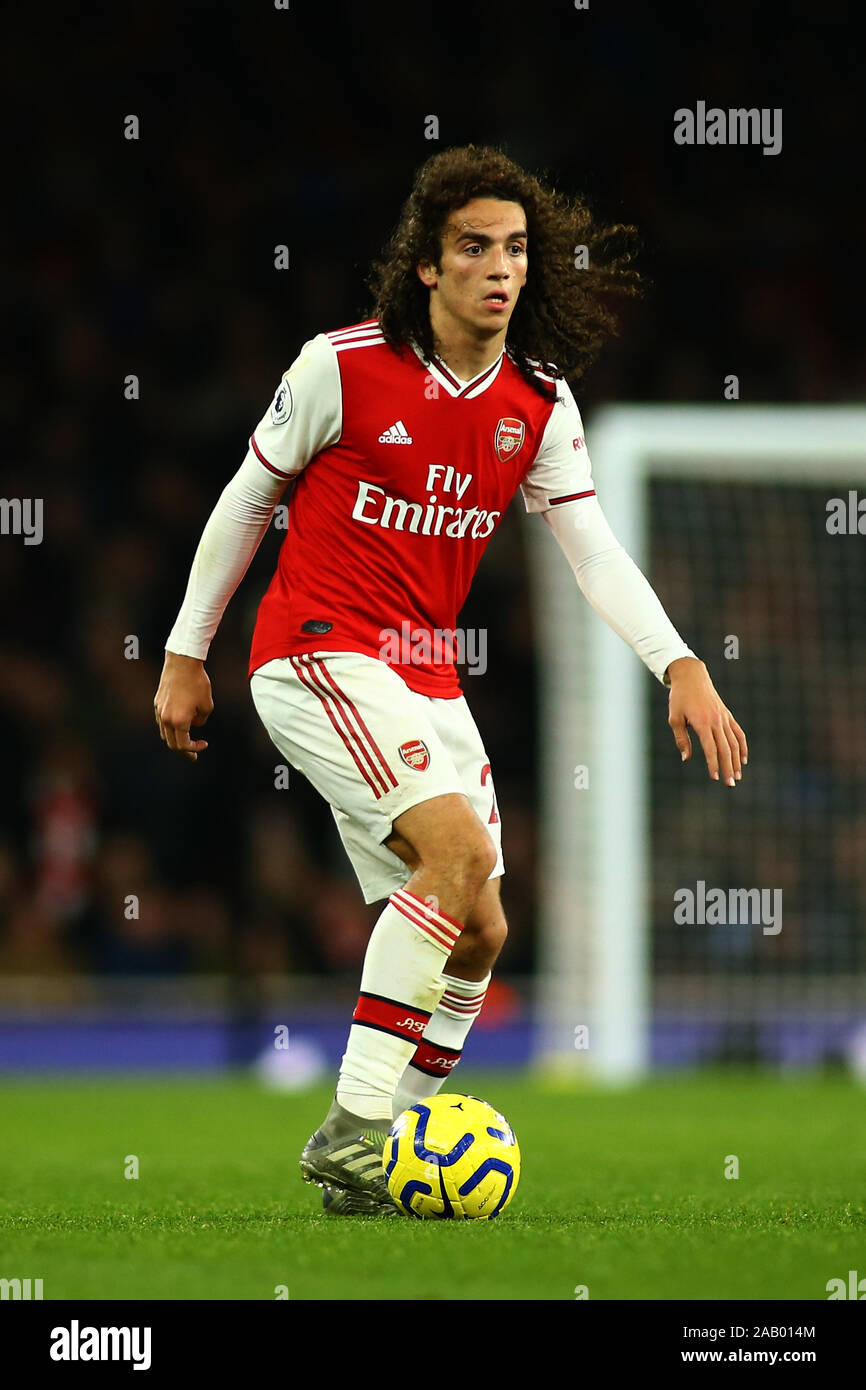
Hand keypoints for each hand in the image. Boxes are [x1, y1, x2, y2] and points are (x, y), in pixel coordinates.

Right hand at [154, 652, 213, 760]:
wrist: (182, 663)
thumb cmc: (198, 683)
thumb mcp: (207, 705)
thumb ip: (201, 720)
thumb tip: (193, 724)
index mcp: (179, 721)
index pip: (183, 745)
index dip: (194, 749)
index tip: (204, 744)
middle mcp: (166, 718)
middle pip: (171, 743)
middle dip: (184, 750)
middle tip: (193, 754)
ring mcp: (159, 710)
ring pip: (165, 733)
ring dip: (175, 739)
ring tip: (187, 738)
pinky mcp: (157, 702)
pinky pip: (162, 721)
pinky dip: (170, 727)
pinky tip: (180, 723)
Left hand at [666, 657, 747, 786]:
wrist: (692, 676)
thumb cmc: (679, 698)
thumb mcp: (674, 718)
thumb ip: (681, 739)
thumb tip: (686, 759)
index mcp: (702, 722)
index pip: (710, 748)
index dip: (713, 764)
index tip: (715, 777)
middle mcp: (716, 721)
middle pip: (725, 749)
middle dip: (728, 768)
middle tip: (730, 784)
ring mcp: (723, 718)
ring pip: (734, 743)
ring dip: (736, 761)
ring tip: (737, 776)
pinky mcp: (727, 715)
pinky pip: (738, 733)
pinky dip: (742, 746)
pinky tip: (743, 760)